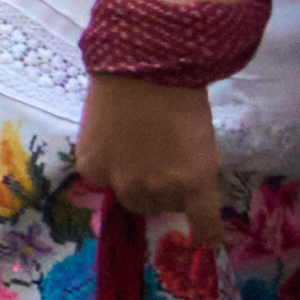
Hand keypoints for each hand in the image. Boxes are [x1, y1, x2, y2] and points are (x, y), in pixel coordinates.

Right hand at [72, 71, 224, 245]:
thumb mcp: (201, 141)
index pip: (205, 227)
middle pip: (161, 210)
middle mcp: (159, 190)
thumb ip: (192, 173)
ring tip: (134, 153)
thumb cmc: (181, 96)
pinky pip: (101, 181)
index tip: (206, 234)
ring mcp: (122, 181)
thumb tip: (181, 190)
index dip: (206, 232)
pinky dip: (106, 168)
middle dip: (163, 193)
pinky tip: (111, 142)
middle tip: (160, 165)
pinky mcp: (93, 168)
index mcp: (195, 183)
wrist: (139, 65)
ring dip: (134, 185)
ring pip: (130, 200)